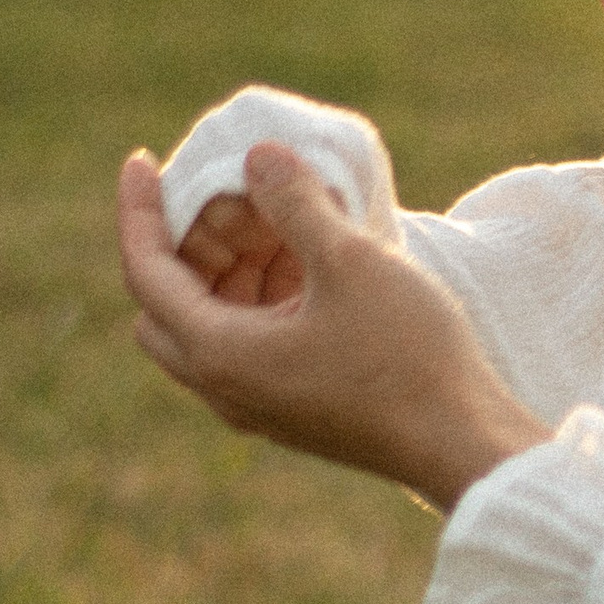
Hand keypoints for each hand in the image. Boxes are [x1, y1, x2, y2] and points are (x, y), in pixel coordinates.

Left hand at [118, 142, 547, 510]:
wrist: (465, 446)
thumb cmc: (407, 358)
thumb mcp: (350, 263)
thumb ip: (295, 202)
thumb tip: (258, 157)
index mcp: (221, 354)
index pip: (146, 270)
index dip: (138, 209)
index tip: (140, 159)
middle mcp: (227, 388)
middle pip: (168, 304)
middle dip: (189, 243)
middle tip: (232, 201)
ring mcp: (262, 405)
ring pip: (214, 323)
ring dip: (234, 268)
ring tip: (285, 219)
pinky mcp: (298, 409)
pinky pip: (254, 343)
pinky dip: (264, 296)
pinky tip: (314, 262)